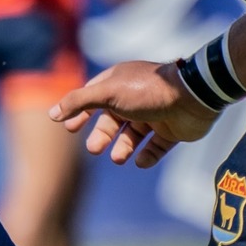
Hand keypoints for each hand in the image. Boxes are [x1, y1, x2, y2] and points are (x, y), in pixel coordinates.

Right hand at [51, 60, 220, 168]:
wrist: (193, 96)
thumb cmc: (147, 90)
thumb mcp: (106, 93)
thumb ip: (78, 102)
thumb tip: (52, 114)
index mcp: (120, 83)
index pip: (93, 98)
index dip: (80, 113)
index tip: (69, 129)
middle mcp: (136, 98)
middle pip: (112, 121)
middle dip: (102, 136)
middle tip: (94, 150)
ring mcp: (155, 114)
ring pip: (133, 136)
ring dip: (123, 148)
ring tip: (119, 158)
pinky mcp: (172, 131)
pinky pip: (156, 147)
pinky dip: (147, 156)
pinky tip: (140, 162)